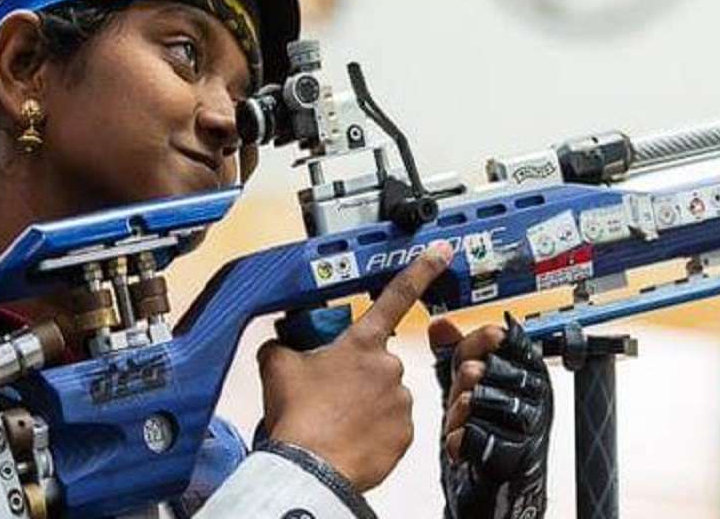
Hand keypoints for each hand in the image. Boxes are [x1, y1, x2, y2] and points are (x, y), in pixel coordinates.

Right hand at [258, 240, 454, 490]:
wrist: (309, 466)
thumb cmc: (298, 419)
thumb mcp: (277, 367)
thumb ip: (283, 344)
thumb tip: (280, 343)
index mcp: (360, 343)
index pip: (396, 296)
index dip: (421, 270)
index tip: (442, 252)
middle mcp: (387, 367)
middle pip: (377, 361)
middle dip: (358, 373)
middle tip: (331, 394)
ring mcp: (401, 400)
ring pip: (386, 394)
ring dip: (367, 403)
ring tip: (338, 420)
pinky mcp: (407, 434)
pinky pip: (393, 425)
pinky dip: (376, 430)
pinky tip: (353, 436)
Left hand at [429, 312, 552, 518]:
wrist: (495, 482)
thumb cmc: (488, 429)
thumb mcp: (469, 384)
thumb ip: (455, 353)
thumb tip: (441, 325)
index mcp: (529, 369)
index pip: (502, 338)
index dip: (474, 344)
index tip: (462, 355)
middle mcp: (535, 393)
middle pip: (483, 368)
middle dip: (460, 382)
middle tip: (459, 396)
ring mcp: (528, 424)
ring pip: (477, 399)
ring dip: (458, 412)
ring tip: (459, 420)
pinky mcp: (515, 453)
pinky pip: (476, 433)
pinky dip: (459, 439)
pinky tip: (459, 441)